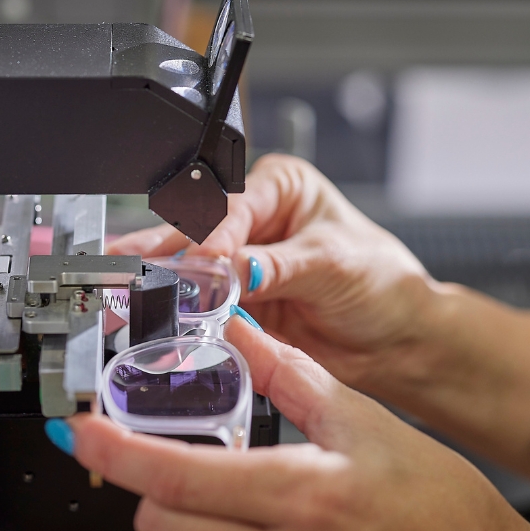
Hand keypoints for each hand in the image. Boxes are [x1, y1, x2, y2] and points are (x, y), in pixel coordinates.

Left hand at [64, 318, 529, 530]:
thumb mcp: (362, 419)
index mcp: (302, 495)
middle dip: (143, 478)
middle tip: (162, 447)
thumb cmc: (435, 504)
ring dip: (154, 529)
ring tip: (185, 497)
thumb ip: (286, 370)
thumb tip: (236, 328)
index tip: (79, 428)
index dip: (116, 449)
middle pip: (157, 523)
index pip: (178, 478)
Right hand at [108, 154, 434, 387]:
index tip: (202, 259)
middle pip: (202, 231)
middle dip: (169, 249)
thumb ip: (276, 266)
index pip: (235, 206)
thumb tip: (230, 269)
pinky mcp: (238, 303)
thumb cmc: (383, 283)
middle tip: (137, 263)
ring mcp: (244, 264)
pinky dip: (183, 310)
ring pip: (194, 268)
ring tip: (133, 284)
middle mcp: (257, 221)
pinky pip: (203, 303)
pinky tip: (156, 309)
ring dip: (167, 279)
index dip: (214, 233)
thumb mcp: (332, 263)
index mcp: (281, 188)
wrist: (396, 342)